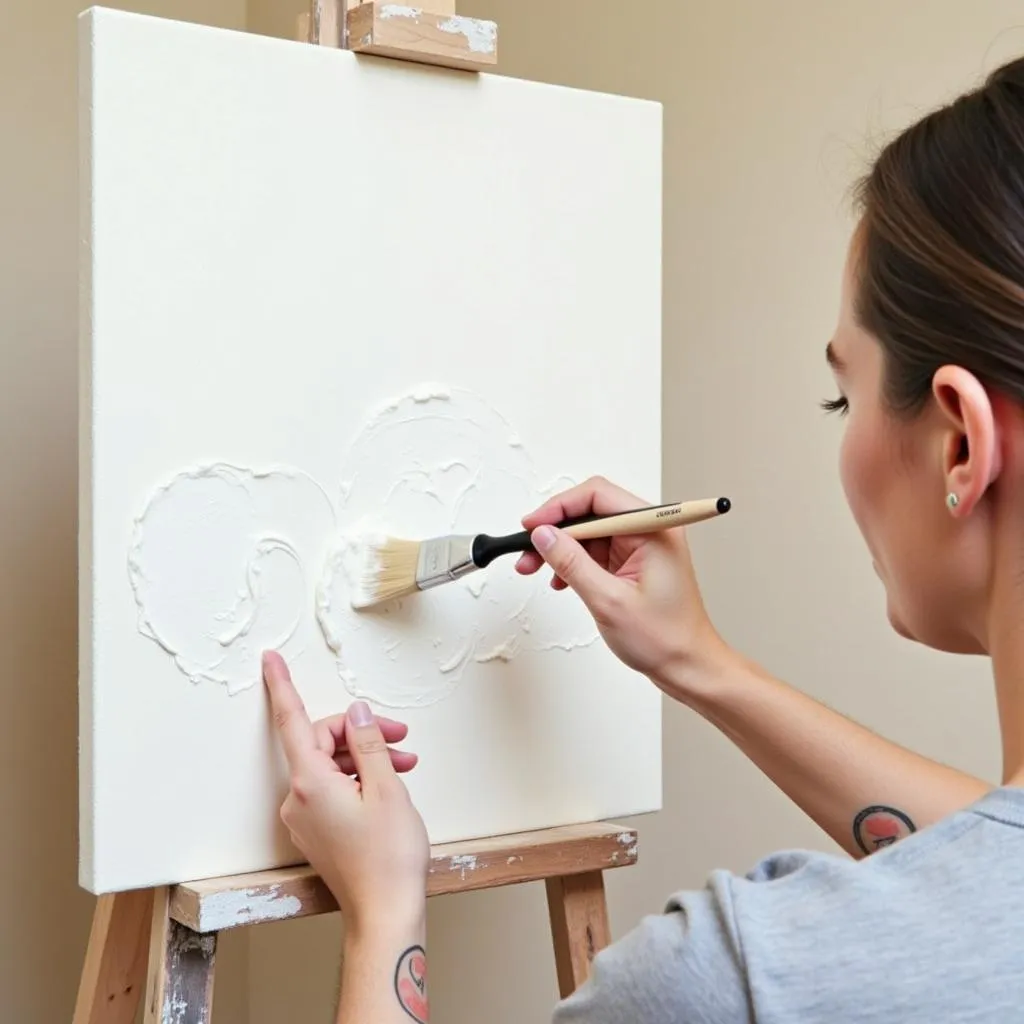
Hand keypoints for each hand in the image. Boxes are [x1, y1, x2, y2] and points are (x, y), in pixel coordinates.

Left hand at [262, 651, 429, 937]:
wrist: (386, 913)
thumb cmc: (388, 858)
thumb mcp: (387, 788)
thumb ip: (368, 742)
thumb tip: (356, 714)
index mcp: (311, 782)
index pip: (292, 722)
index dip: (281, 687)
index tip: (270, 661)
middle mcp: (298, 799)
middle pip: (323, 742)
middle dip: (362, 733)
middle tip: (400, 737)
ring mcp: (304, 818)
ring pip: (331, 766)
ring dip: (366, 758)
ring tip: (404, 766)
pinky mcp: (316, 831)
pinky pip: (331, 789)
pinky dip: (359, 779)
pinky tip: (388, 785)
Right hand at [516, 476, 728, 694]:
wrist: (687, 666)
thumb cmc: (665, 638)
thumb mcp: (608, 600)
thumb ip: (572, 563)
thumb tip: (543, 535)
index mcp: (653, 529)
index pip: (598, 496)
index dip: (559, 507)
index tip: (532, 526)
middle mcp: (649, 531)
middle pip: (591, 512)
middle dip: (556, 530)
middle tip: (527, 552)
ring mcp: (642, 546)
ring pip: (589, 532)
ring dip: (561, 549)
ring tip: (534, 569)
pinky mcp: (634, 562)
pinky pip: (596, 551)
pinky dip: (574, 562)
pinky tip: (560, 580)